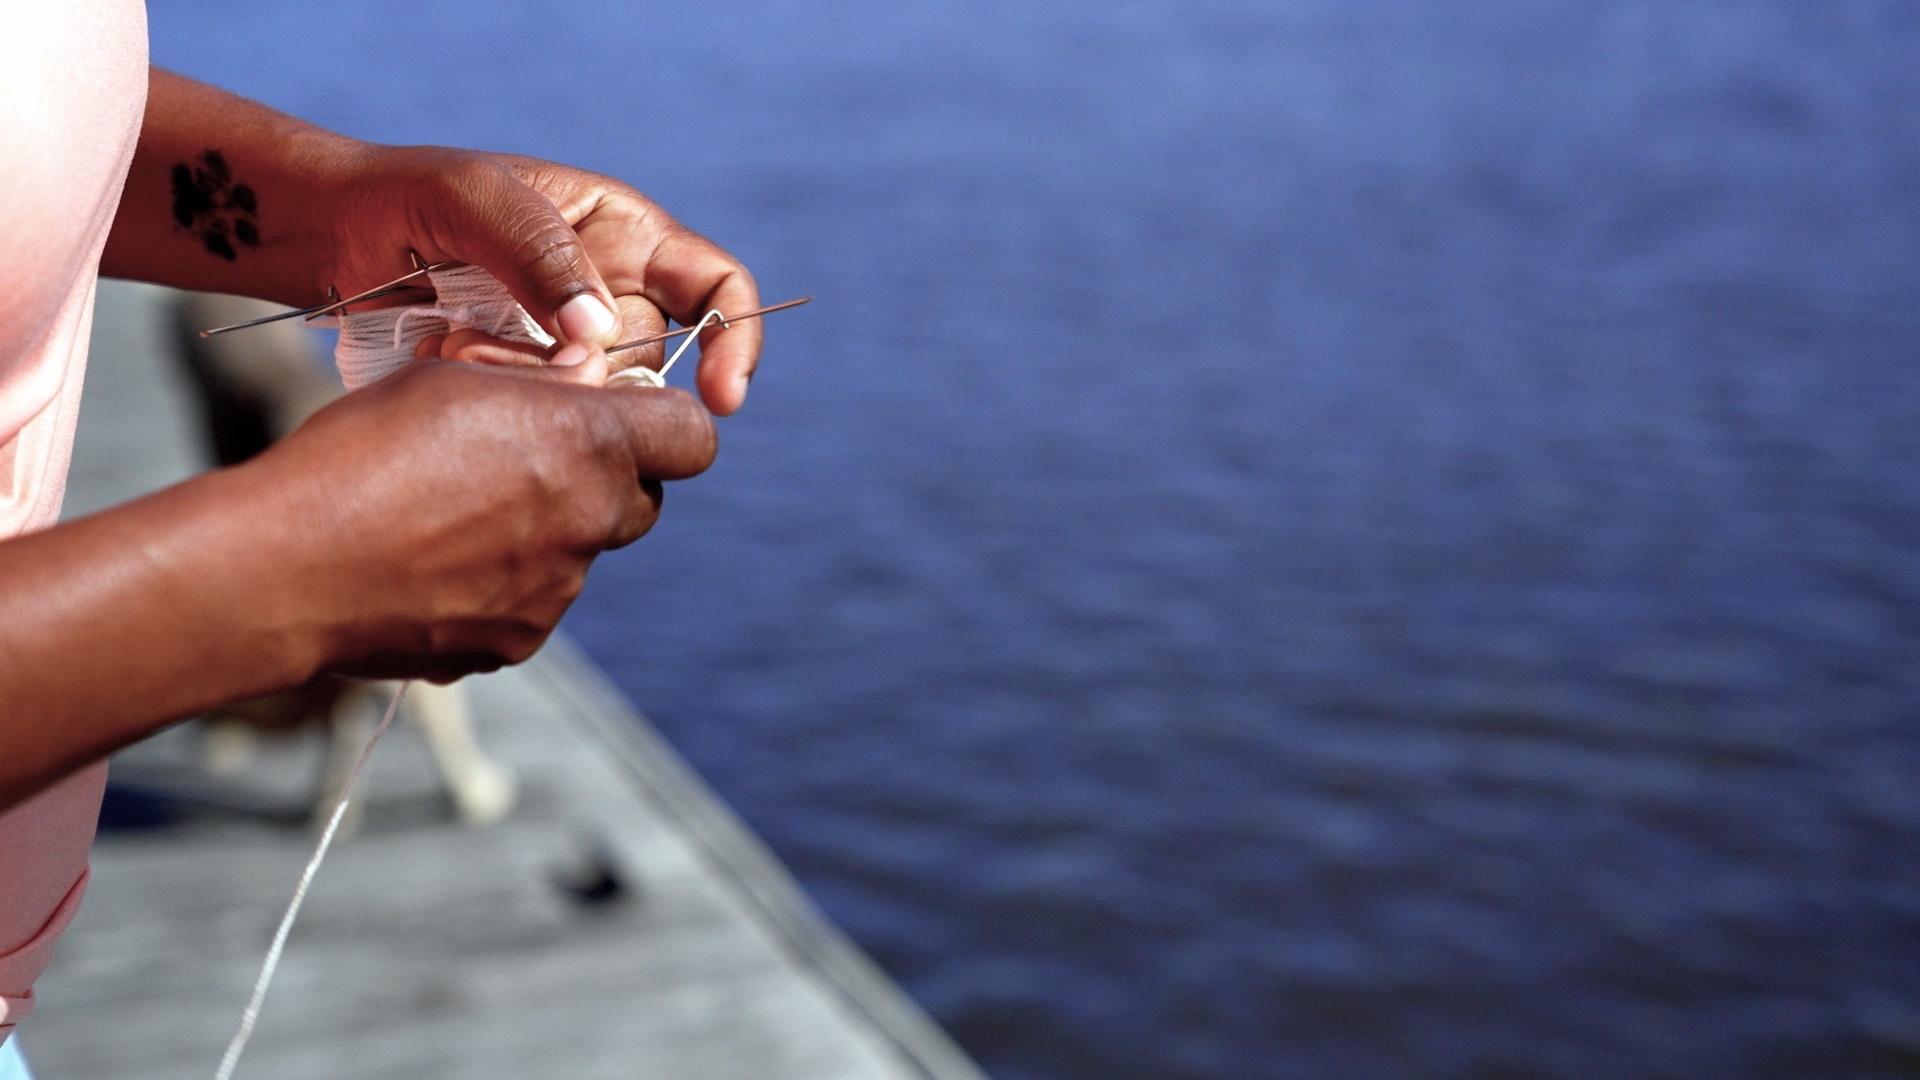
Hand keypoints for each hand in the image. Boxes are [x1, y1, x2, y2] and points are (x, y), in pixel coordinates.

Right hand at [250, 351, 715, 682]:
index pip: (694, 439)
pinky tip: (432, 565)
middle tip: (529, 460)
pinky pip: (532, 604)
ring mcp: (558, 592)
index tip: (629, 419)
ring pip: (579, 553)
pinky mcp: (518, 642)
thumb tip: (587, 378)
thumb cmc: (361, 451)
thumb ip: (540, 384)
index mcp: (588, 444)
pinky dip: (502, 584)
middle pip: (641, 501)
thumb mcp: (452, 379)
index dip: (667, 426)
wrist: (286, 567)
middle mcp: (590, 522)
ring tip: (451, 515)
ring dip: (543, 532)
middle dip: (603, 479)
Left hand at [326, 146, 764, 413]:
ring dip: (535, 386)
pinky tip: (446, 361)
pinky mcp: (525, 384)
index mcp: (624, 233)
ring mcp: (567, 344)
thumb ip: (541, 256)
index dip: (734, 340)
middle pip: (651, 362)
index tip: (719, 400)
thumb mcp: (474, 201)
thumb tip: (599, 333)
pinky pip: (546, 415)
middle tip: (503, 353)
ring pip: (596, 397)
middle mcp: (610, 293)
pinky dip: (503, 401)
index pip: (717, 286)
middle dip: (592, 374)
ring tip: (456, 345)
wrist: (331, 236)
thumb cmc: (408, 194)